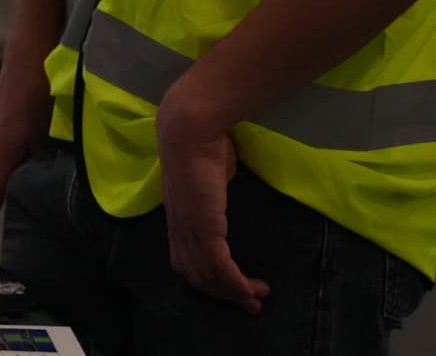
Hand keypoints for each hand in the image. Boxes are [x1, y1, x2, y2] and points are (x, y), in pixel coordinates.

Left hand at [158, 89, 267, 313]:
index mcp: (178, 219)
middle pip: (195, 275)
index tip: (229, 286)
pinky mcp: (204, 229)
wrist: (190, 132)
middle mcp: (179, 230)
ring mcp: (190, 231)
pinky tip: (252, 288)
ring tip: (256, 298)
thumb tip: (221, 192)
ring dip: (234, 292)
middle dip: (222, 294)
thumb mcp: (209, 178)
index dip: (205, 278)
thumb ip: (212, 192)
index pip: (185, 261)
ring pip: (208, 277)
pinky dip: (236, 284)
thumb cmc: (203, 146)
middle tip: (249, 302)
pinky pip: (220, 268)